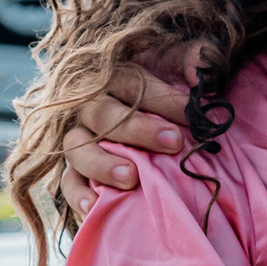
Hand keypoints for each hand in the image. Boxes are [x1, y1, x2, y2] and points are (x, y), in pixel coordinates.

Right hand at [58, 58, 192, 214]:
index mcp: (113, 78)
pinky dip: (78, 195)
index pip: (133, 84)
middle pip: (104, 113)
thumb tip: (198, 75)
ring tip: (130, 177)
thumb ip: (191, 59)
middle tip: (174, 143)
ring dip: (102, 163)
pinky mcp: (73, 171)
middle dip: (139, 129)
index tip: (191, 113)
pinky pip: (68, 182)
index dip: (162, 98)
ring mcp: (77, 139)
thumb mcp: (176, 70)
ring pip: (77, 147)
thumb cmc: (164, 96)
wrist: (149, 127)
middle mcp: (89, 106)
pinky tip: (95, 206)